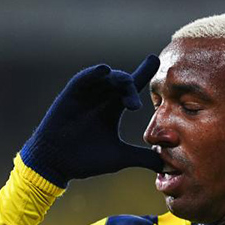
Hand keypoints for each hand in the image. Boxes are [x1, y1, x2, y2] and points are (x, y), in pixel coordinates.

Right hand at [19, 55, 162, 187]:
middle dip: (131, 87)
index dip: (144, 72)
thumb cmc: (87, 159)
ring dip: (117, 79)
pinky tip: (104, 70)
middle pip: (122, 81)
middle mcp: (102, 98)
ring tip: (126, 84)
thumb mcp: (120, 157)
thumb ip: (143, 158)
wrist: (58, 164)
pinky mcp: (71, 95)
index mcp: (114, 108)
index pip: (132, 88)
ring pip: (106, 78)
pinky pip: (83, 79)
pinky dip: (94, 74)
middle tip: (135, 106)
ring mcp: (86, 95)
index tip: (156, 59)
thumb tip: (167, 165)